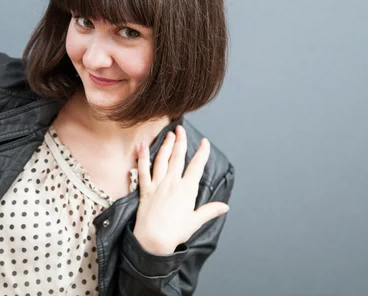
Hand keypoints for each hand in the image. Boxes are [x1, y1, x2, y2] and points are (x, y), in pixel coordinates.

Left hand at [132, 125, 229, 254]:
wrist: (153, 239)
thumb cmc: (175, 232)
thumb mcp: (196, 221)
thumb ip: (210, 211)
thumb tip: (225, 207)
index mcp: (187, 189)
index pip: (196, 166)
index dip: (202, 152)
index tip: (204, 142)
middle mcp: (172, 182)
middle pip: (178, 157)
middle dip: (180, 142)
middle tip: (181, 129)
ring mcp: (157, 184)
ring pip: (162, 160)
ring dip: (165, 145)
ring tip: (168, 134)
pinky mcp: (145, 189)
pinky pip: (143, 169)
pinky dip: (142, 157)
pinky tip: (142, 145)